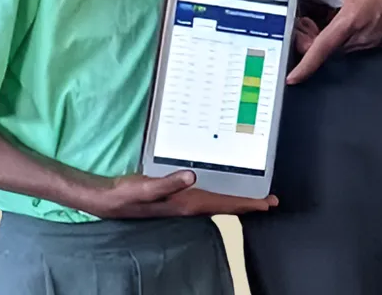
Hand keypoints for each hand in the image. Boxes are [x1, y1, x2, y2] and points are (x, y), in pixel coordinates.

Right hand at [80, 170, 276, 217]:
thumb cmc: (128, 194)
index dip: (248, 204)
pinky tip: (226, 182)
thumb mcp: (146, 187)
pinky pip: (208, 194)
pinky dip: (222, 190)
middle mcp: (191, 205)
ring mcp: (185, 201)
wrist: (110, 198)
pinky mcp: (179, 195)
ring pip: (219, 200)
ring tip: (256, 193)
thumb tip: (192, 176)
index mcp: (189, 203)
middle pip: (227, 205)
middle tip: (271, 200)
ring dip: (238, 197)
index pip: (226, 205)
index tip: (269, 203)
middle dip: (249, 203)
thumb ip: (168, 183)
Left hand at [284, 0, 381, 82]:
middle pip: (325, 48)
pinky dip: (336, 32)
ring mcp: (369, 39)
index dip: (304, 66)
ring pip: (337, 45)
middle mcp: (360, 36)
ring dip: (322, 36)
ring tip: (314, 14)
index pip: (321, 49)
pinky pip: (349, 40)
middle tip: (301, 17)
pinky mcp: (374, 36)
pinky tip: (334, 13)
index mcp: (352, 21)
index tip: (291, 76)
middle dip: (307, 38)